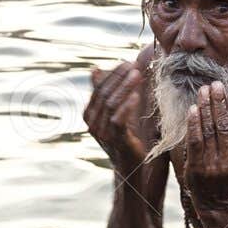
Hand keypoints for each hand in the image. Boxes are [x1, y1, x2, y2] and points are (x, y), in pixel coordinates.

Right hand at [83, 58, 159, 175]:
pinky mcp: (116, 141)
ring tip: (138, 75)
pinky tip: (136, 95)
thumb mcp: (114, 111)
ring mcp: (102, 133)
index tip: (127, 63)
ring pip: (110, 104)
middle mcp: (92, 124)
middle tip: (134, 66)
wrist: (129, 165)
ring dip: (125, 87)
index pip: (98, 89)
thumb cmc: (124, 135)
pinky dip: (127, 106)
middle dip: (119, 78)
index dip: (112, 75)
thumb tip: (94, 70)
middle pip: (104, 94)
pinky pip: (118, 120)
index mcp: (89, 115)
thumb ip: (106, 92)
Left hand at [183, 82, 227, 213]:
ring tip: (204, 91)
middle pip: (224, 127)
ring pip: (209, 132)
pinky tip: (193, 109)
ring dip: (206, 109)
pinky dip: (194, 125)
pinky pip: (195, 143)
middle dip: (219, 104)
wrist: (216, 204)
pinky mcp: (196, 168)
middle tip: (216, 84)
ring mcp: (212, 165)